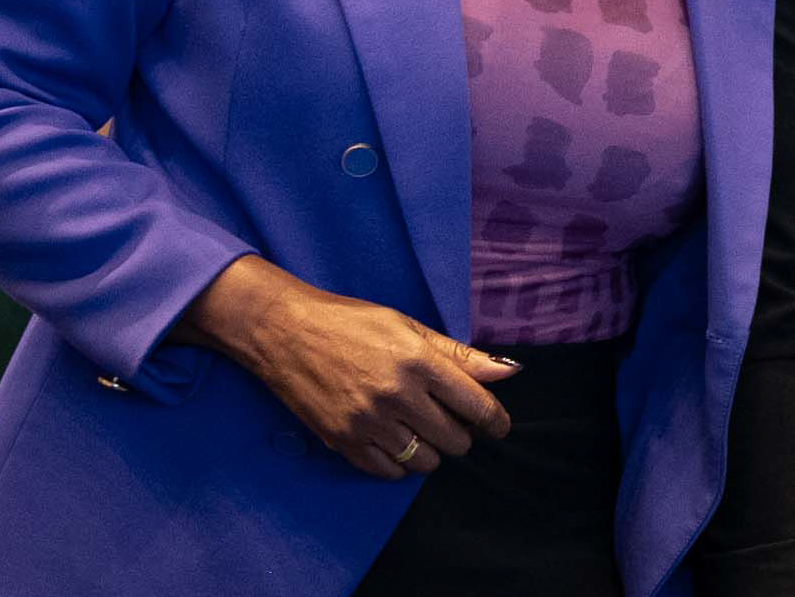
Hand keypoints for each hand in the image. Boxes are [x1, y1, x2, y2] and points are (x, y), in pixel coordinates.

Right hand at [180, 257, 515, 478]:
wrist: (285, 332)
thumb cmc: (351, 323)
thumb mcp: (409, 327)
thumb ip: (460, 355)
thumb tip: (509, 371)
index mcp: (418, 361)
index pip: (476, 406)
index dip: (495, 421)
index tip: (498, 426)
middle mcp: (396, 395)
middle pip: (454, 439)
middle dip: (461, 434)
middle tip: (451, 421)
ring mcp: (367, 422)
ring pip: (424, 461)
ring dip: (432, 451)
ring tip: (422, 431)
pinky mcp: (342, 441)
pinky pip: (387, 471)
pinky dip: (400, 464)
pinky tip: (397, 443)